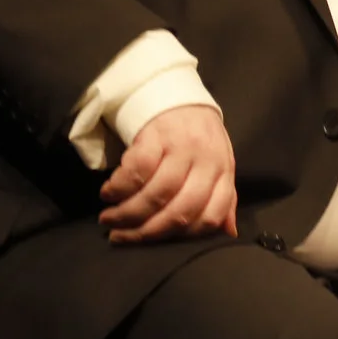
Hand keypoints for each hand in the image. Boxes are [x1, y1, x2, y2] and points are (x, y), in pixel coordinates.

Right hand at [99, 103, 237, 244]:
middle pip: (179, 210)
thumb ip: (222, 199)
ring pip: (156, 194)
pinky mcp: (156, 134)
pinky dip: (120, 186)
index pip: (210, 216)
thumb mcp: (218, 165)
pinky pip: (137, 169)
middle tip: (121, 238)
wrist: (178, 95)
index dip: (183, 236)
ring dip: (127, 213)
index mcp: (223, 173)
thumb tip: (228, 234)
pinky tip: (109, 192)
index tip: (159, 244)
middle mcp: (206, 161)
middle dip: (147, 232)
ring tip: (110, 219)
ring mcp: (181, 146)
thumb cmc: (199, 138)